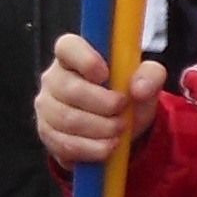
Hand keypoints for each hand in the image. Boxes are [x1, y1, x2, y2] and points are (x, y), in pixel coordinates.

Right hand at [34, 33, 163, 166]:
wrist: (118, 128)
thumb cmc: (127, 94)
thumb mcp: (146, 81)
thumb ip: (150, 76)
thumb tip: (139, 88)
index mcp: (74, 54)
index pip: (67, 47)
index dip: (85, 60)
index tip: (106, 74)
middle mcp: (53, 77)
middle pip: (69, 90)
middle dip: (103, 105)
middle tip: (123, 113)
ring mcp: (46, 106)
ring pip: (68, 120)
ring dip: (100, 129)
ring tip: (119, 131)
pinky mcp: (47, 133)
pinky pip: (65, 144)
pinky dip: (91, 149)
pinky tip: (108, 147)